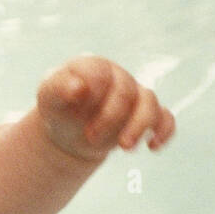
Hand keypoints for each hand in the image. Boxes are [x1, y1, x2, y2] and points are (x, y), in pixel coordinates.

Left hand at [37, 56, 173, 162]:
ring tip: (124, 147)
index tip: (75, 116)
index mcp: (94, 66)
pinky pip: (165, 118)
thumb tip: (78, 87)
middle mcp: (119, 77)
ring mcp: (136, 95)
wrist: (69, 131)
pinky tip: (152, 146)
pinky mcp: (147, 114)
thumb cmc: (59, 108)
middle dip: (111, 118)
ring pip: (150, 103)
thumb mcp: (48, 98)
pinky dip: (164, 131)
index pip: (102, 74)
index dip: (93, 97)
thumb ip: (58, 88)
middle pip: (126, 92)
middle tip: (91, 136)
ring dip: (139, 126)